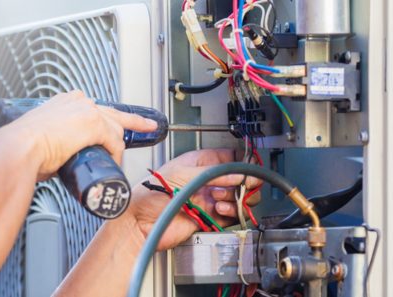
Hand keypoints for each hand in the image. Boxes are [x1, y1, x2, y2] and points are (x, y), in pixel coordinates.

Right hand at [9, 91, 157, 179]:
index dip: (109, 120)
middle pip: (114, 113)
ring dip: (119, 147)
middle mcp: (78, 102)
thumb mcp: (45, 139)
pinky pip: (114, 141)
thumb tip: (63, 157)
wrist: (20, 148)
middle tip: (148, 125)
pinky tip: (112, 162)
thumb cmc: (25, 148)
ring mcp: (87, 110)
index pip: (96, 109)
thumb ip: (59, 142)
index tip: (117, 124)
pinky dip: (115, 155)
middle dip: (134, 121)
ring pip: (116, 129)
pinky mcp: (95, 123)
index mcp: (65, 102)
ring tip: (119, 160)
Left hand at [129, 149, 261, 249]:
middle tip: (244, 184)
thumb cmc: (152, 193)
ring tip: (220, 198)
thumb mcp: (184, 174)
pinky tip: (220, 209)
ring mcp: (209, 199)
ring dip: (236, 197)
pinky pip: (231, 214)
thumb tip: (237, 173)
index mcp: (200, 163)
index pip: (230, 157)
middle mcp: (207, 180)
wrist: (141, 222)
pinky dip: (231, 212)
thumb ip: (214, 173)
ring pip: (238, 197)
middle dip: (242, 181)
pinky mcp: (210, 217)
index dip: (243, 161)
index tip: (251, 166)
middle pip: (239, 178)